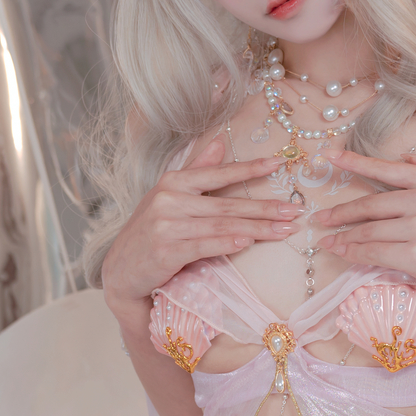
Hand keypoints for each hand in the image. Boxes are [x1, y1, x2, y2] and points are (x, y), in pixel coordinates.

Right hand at [101, 138, 301, 305]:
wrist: (120, 272)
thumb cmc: (149, 232)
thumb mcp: (168, 196)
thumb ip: (195, 170)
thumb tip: (220, 143)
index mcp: (172, 182)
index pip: (218, 173)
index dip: (250, 168)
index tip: (279, 164)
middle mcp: (169, 200)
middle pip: (227, 204)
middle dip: (265, 208)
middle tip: (295, 210)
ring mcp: (166, 226)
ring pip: (221, 226)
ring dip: (257, 229)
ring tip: (284, 230)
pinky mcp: (166, 252)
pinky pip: (204, 245)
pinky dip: (227, 244)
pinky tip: (247, 243)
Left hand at [320, 150, 415, 314]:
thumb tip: (408, 157)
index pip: (388, 170)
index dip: (355, 163)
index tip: (330, 158)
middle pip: (371, 205)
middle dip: (341, 212)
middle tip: (321, 218)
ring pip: (370, 231)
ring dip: (344, 237)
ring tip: (329, 241)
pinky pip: (375, 253)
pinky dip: (355, 253)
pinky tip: (344, 254)